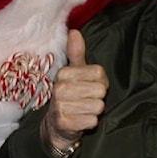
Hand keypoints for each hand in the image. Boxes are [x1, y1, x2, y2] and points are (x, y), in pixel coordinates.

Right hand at [41, 30, 107, 149]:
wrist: (56, 126)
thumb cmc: (70, 96)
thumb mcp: (74, 73)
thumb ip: (76, 53)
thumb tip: (74, 31)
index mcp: (64, 73)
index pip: (99, 74)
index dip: (100, 83)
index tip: (90, 87)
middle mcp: (60, 87)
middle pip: (100, 90)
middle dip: (97, 98)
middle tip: (86, 100)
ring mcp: (60, 105)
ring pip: (98, 106)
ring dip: (93, 111)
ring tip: (82, 111)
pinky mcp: (64, 122)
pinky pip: (92, 121)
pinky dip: (90, 123)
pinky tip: (80, 121)